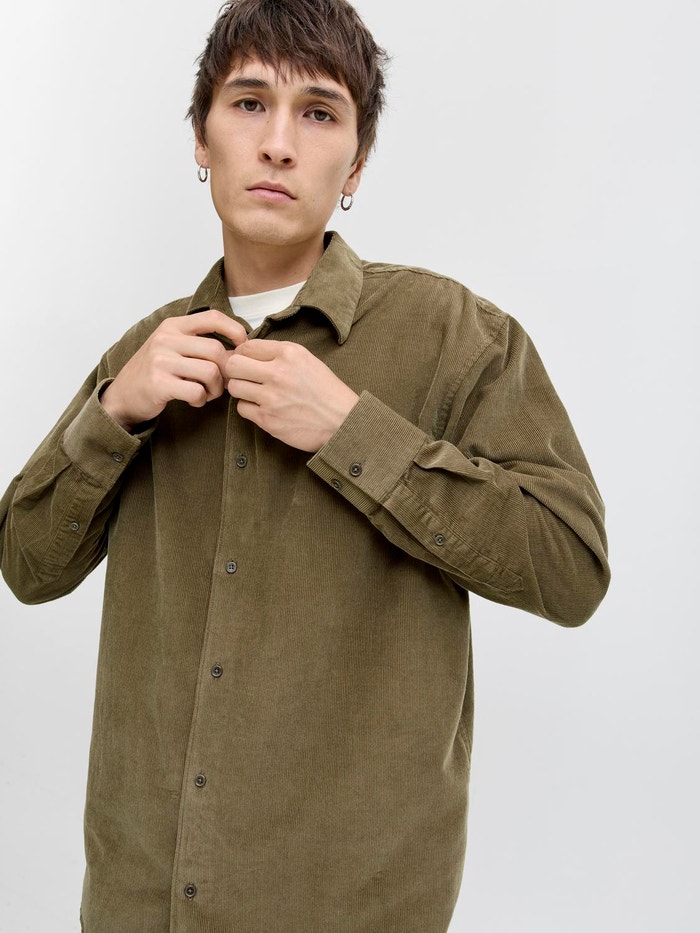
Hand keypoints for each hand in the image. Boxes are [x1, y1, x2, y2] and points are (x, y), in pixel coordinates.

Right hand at [101, 310, 247, 430]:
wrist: (123, 395)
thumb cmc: (155, 371)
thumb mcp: (173, 347)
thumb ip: (200, 343)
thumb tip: (240, 350)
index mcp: (172, 326)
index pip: (213, 317)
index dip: (235, 330)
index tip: (242, 346)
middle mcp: (166, 339)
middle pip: (216, 351)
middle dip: (225, 372)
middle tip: (220, 384)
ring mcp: (160, 361)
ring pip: (210, 372)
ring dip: (216, 389)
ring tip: (207, 393)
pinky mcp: (159, 383)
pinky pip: (196, 391)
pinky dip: (201, 399)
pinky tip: (194, 400)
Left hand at [223, 339, 358, 451]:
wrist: (342, 421)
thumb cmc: (327, 392)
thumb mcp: (307, 360)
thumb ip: (279, 354)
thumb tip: (248, 353)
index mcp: (289, 353)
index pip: (247, 346)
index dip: (242, 354)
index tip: (246, 361)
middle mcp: (278, 373)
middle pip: (233, 365)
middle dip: (235, 371)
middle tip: (244, 377)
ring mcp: (272, 397)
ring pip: (234, 387)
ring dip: (241, 390)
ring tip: (254, 393)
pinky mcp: (268, 419)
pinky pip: (242, 408)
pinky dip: (249, 408)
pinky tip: (263, 408)